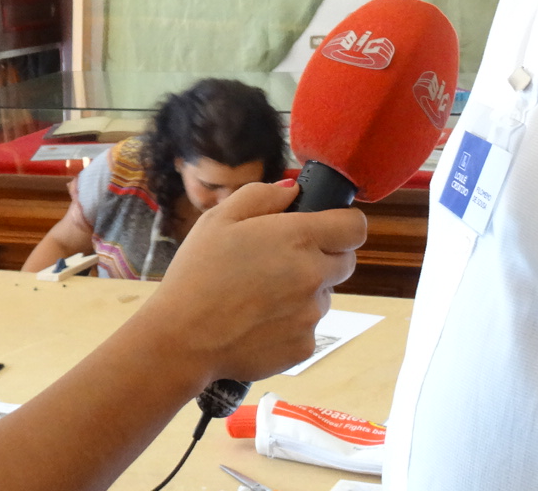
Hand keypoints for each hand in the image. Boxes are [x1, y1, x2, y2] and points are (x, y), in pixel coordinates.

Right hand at [130, 181, 365, 383]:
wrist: (183, 340)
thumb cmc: (196, 274)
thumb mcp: (218, 219)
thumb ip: (261, 196)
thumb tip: (292, 190)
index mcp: (298, 238)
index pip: (355, 226)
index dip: (342, 223)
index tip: (325, 226)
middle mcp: (313, 276)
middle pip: (345, 261)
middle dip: (324, 256)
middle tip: (282, 260)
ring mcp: (312, 315)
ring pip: (324, 295)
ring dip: (304, 291)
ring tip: (259, 295)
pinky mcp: (305, 346)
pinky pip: (308, 328)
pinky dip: (290, 323)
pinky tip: (256, 321)